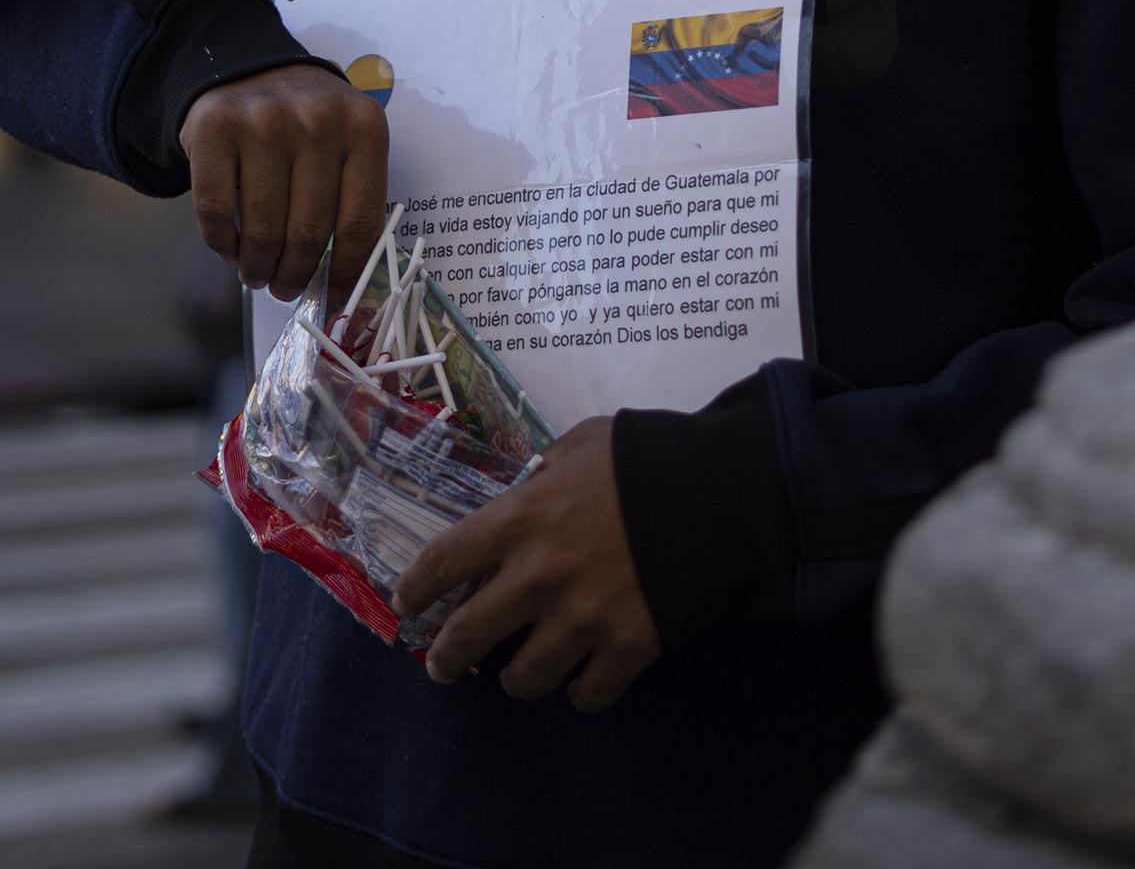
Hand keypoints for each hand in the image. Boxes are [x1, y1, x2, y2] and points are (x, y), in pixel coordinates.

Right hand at [180, 62, 387, 300]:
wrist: (249, 66)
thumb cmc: (307, 122)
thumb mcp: (346, 143)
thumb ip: (350, 199)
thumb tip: (344, 286)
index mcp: (364, 129)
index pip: (360, 222)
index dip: (346, 271)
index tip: (334, 297)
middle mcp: (317, 121)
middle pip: (309, 232)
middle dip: (295, 275)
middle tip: (284, 288)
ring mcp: (263, 122)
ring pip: (263, 228)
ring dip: (257, 266)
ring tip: (256, 274)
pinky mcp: (213, 128)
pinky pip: (216, 210)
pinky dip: (221, 243)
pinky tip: (229, 249)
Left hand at [393, 417, 661, 710]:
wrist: (725, 495)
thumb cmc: (649, 458)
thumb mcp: (586, 441)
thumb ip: (548, 467)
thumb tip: (535, 483)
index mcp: (519, 519)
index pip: (441, 562)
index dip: (416, 588)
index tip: (408, 602)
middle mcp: (536, 577)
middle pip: (466, 636)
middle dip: (446, 658)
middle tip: (444, 666)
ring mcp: (580, 620)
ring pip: (523, 678)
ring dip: (517, 679)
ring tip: (521, 675)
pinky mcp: (626, 650)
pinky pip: (588, 694)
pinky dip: (582, 693)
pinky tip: (583, 682)